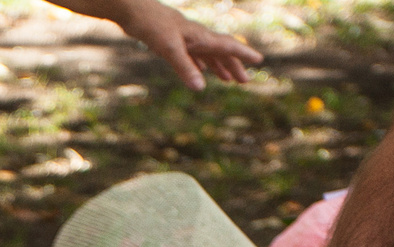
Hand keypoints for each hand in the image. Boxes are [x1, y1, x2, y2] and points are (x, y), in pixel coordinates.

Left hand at [114, 0, 261, 89]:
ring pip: (208, 54)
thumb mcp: (169, 49)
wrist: (134, 11)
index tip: (258, 60)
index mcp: (201, 37)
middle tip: (245, 81)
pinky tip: (202, 71)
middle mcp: (197, 37)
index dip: (243, 54)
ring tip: (228, 79)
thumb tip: (200, 88)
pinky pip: (194, 55)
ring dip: (219, 66)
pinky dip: (201, 64)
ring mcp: (186, 38)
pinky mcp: (174, 41)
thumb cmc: (153, 26)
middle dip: (234, 66)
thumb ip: (185, 68)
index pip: (228, 46)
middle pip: (221, 52)